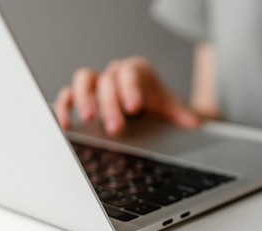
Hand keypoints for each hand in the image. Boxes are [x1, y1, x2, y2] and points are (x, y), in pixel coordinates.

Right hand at [54, 56, 200, 134]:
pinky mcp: (83, 95)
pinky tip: (67, 124)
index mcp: (138, 71)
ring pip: (85, 80)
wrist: (148, 106)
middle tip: (116, 127)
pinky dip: (65, 106)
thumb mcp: (172, 109)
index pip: (132, 74)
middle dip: (111, 104)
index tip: (134, 107)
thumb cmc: (157, 104)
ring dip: (84, 99)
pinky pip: (69, 95)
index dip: (131, 89)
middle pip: (108, 81)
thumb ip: (182, 116)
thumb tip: (195, 124)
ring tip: (88, 119)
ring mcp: (98, 83)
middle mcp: (116, 73)